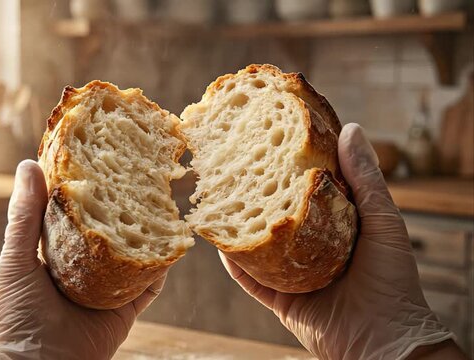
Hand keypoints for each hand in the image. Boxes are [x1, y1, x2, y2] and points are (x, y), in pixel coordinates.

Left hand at [0, 160, 164, 359]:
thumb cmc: (17, 314)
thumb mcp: (16, 259)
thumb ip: (24, 215)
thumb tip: (28, 164)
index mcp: (57, 250)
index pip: (78, 212)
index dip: (90, 187)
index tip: (104, 158)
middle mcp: (85, 265)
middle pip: (110, 230)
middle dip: (125, 207)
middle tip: (142, 177)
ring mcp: (107, 286)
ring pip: (134, 254)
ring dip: (148, 233)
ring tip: (163, 205)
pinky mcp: (126, 308)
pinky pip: (149, 285)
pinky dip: (161, 267)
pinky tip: (172, 244)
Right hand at [220, 124, 458, 359]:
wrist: (382, 340)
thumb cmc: (391, 278)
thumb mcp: (382, 220)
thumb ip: (365, 178)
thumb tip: (351, 128)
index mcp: (336, 225)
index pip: (307, 190)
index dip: (290, 167)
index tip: (271, 142)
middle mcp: (311, 246)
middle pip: (278, 216)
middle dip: (257, 195)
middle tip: (234, 169)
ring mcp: (293, 273)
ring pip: (259, 246)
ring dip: (239, 227)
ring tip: (218, 201)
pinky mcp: (280, 298)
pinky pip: (250, 279)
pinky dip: (234, 262)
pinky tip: (218, 242)